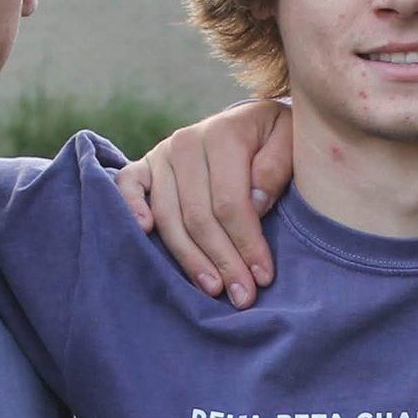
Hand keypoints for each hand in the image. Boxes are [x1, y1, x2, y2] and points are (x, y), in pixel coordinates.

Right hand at [116, 100, 295, 306]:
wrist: (252, 121)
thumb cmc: (276, 139)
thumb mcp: (290, 143)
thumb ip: (276, 169)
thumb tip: (255, 205)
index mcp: (224, 134)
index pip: (231, 202)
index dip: (246, 243)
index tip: (262, 277)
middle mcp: (186, 142)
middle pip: (198, 216)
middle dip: (222, 260)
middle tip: (241, 295)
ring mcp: (162, 153)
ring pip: (168, 216)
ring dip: (190, 257)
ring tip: (212, 288)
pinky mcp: (145, 165)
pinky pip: (127, 185)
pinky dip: (131, 207)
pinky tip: (144, 232)